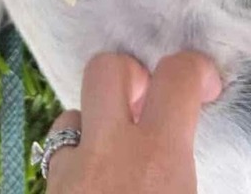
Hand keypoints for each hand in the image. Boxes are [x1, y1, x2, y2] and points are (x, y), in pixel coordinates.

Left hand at [44, 51, 221, 192]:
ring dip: (96, 125)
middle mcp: (106, 153)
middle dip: (130, 73)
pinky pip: (56, 161)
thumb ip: (188, 172)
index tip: (206, 85)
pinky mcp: (44, 191)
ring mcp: (67, 173)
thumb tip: (187, 157)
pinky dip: (77, 164)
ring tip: (118, 157)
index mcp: (157, 159)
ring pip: (70, 114)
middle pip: (106, 68)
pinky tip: (96, 187)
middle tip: (150, 106)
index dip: (197, 68)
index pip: (177, 76)